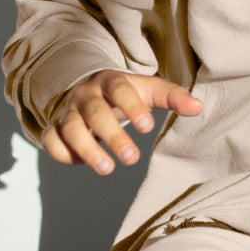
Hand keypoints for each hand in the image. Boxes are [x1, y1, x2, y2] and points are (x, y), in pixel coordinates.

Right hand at [43, 69, 202, 173]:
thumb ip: (172, 97)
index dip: (132, 107)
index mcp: (110, 80)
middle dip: (113, 136)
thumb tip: (198, 107)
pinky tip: (78, 163)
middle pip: (95, 113)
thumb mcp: (147, 90)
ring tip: (107, 170)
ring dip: (87, 149)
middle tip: (132, 159)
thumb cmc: (125, 93)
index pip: (119, 89)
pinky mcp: (57, 128)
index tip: (148, 127)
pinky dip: (61, 153)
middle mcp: (87, 95)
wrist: (88, 89)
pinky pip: (51, 140)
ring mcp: (69, 112)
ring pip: (70, 128)